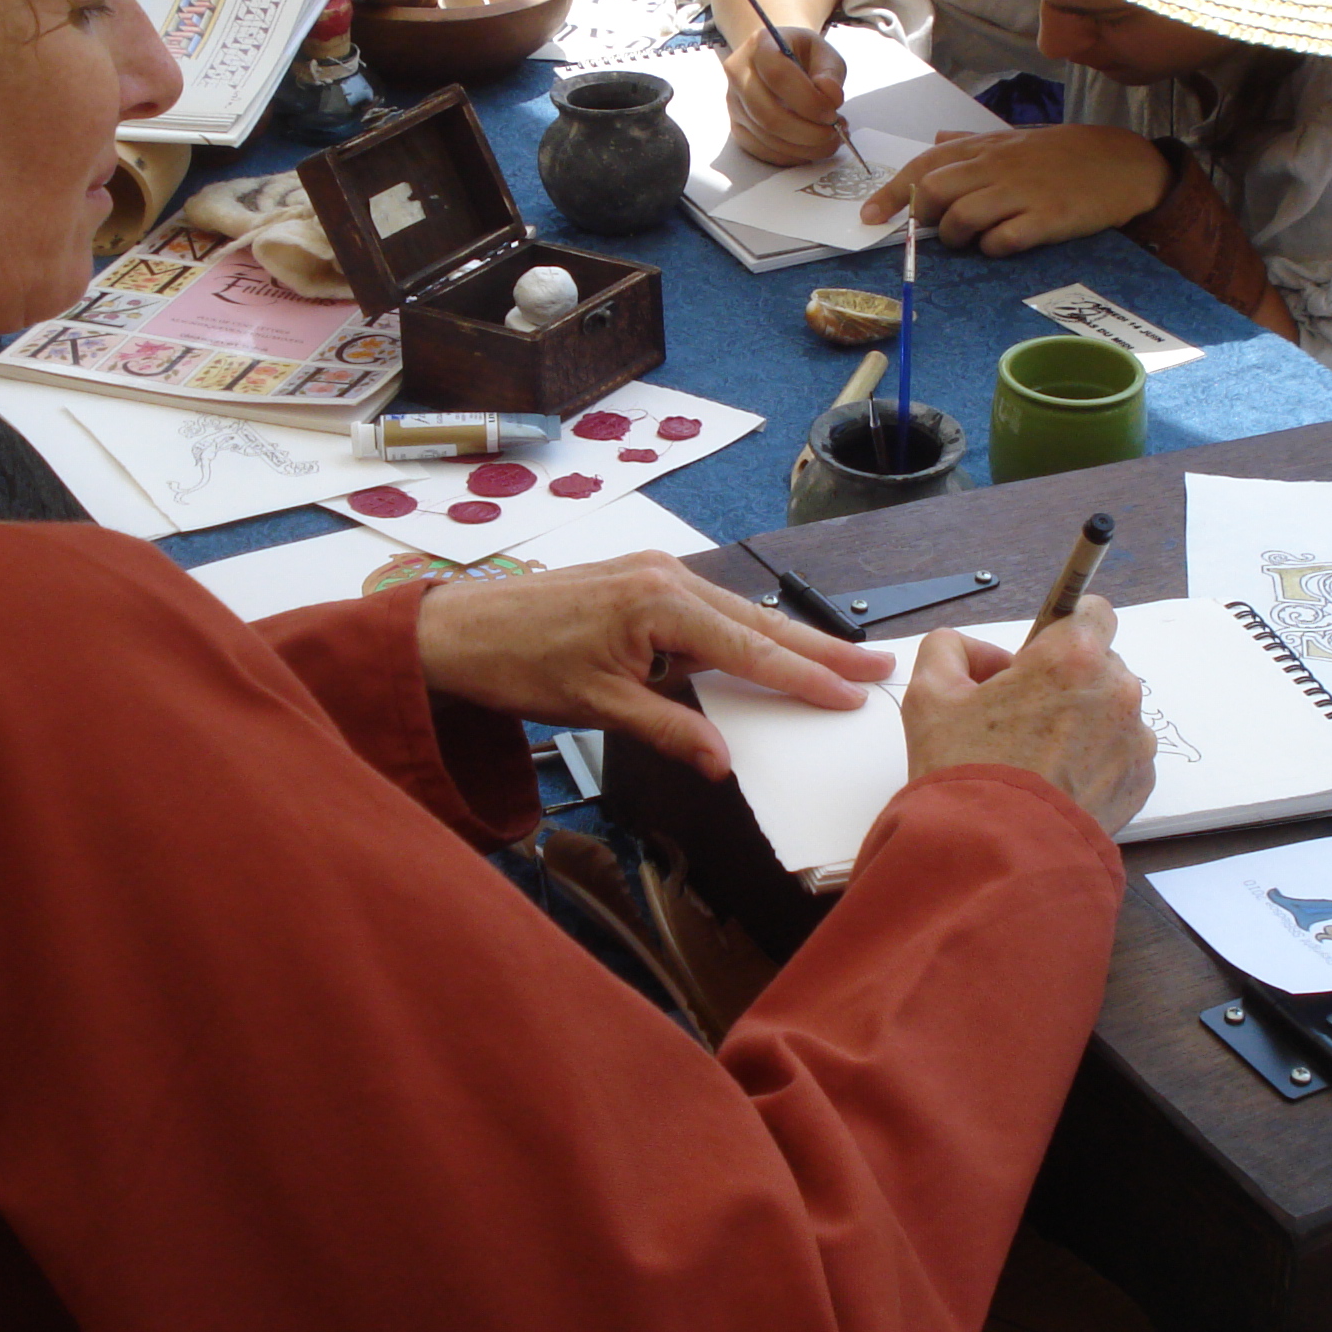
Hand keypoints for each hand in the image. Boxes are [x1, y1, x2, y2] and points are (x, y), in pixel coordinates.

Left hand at [411, 553, 892, 780]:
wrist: (456, 630)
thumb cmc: (517, 665)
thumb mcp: (598, 709)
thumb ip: (669, 730)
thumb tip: (723, 760)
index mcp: (659, 604)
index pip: (751, 649)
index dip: (806, 677)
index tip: (853, 692)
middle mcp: (665, 576)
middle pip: (758, 622)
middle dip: (818, 649)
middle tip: (876, 664)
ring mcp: (653, 572)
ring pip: (735, 613)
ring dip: (784, 641)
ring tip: (838, 661)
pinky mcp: (640, 579)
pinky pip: (706, 608)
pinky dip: (741, 632)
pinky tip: (765, 650)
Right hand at [722, 24, 849, 165]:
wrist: (779, 59)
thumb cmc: (802, 55)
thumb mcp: (823, 53)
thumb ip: (831, 73)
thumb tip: (831, 98)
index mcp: (760, 45)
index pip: (777, 76)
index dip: (808, 100)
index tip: (832, 112)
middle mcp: (739, 74)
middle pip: (767, 114)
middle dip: (808, 132)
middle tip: (834, 132)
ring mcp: (734, 103)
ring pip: (766, 137)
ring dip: (804, 147)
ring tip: (830, 139)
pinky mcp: (737, 127)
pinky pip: (762, 150)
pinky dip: (792, 155)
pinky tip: (811, 148)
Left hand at [860, 126, 1171, 254]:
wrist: (1125, 163)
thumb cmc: (1067, 154)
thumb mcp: (1017, 139)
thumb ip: (974, 142)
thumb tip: (938, 139)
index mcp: (987, 147)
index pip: (925, 164)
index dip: (892, 191)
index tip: (868, 216)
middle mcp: (998, 166)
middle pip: (935, 190)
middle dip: (919, 216)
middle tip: (926, 232)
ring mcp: (1023, 192)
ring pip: (963, 217)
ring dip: (957, 236)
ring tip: (971, 240)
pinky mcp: (1048, 217)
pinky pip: (1004, 239)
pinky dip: (992, 247)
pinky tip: (1002, 244)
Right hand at [900, 599, 1155, 836]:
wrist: (996, 853)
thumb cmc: (966, 771)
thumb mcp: (929, 695)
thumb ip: (949, 650)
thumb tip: (971, 653)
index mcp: (1072, 656)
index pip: (1092, 610)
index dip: (1064, 629)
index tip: (1041, 654)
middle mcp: (1116, 690)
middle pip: (1099, 664)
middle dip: (1066, 680)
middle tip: (1022, 715)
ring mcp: (1134, 738)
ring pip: (1111, 711)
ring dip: (1083, 722)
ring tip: (1038, 758)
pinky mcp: (1141, 780)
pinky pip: (1120, 754)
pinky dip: (1096, 761)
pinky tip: (1057, 783)